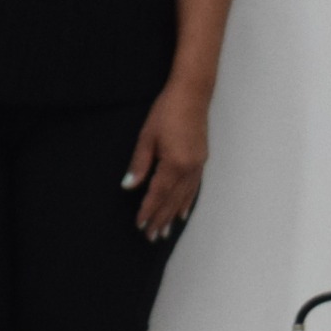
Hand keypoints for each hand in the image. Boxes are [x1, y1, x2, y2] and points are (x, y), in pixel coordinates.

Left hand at [123, 82, 210, 238]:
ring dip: (174, 215)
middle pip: (172, 200)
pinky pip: (194, 188)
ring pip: (184, 197)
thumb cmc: (166, 111)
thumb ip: (139, 164)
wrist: (192, 94)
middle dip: (161, 219)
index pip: (158, 194)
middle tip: (151, 237)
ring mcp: (198, 165)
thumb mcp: (147, 137)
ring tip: (166, 232)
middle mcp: (189, 169)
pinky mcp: (201, 160)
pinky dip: (187, 202)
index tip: (140, 225)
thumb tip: (129, 186)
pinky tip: (183, 212)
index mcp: (174, 164)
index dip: (148, 211)